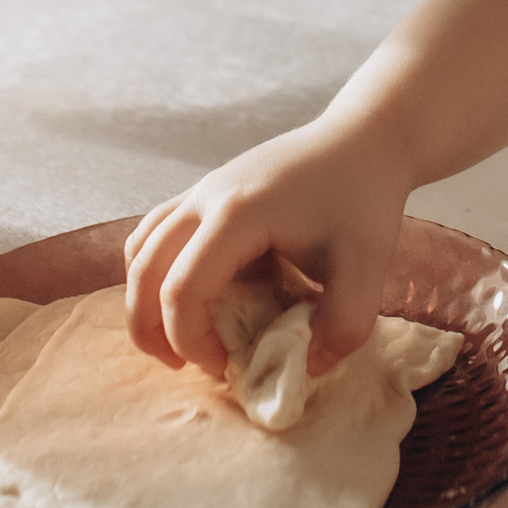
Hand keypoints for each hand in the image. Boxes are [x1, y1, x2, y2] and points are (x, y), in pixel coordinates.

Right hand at [124, 108, 409, 378]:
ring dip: (144, 298)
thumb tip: (306, 369)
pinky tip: (192, 294)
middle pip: (143, 269)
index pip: (182, 289)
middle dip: (150, 328)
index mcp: (236, 215)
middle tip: (182, 365)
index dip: (191, 340)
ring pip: (141, 247)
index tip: (226, 365)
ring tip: (176, 336)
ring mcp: (201, 188)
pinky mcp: (207, 189)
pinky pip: (156, 231)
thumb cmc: (363, 198)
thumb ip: (341, 327)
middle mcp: (205, 197)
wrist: (364, 138)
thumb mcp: (367, 267)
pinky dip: (156, 270)